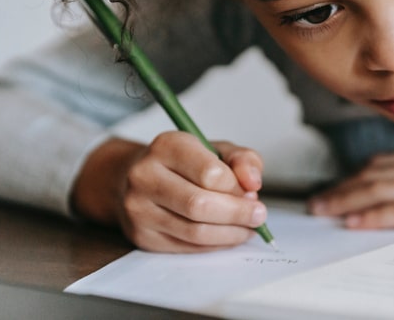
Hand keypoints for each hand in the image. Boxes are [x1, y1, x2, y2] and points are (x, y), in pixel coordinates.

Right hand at [71, 132, 267, 251]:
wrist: (134, 178)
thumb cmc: (183, 162)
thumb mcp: (217, 149)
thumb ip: (243, 160)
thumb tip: (253, 183)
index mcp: (168, 146)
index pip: (210, 173)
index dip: (237, 188)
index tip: (253, 193)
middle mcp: (146, 175)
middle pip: (200, 205)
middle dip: (237, 214)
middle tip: (258, 216)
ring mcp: (139, 208)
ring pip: (194, 231)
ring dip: (230, 234)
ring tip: (247, 228)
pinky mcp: (142, 235)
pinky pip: (186, 247)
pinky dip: (214, 245)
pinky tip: (227, 236)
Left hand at [308, 145, 393, 228]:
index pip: (383, 164)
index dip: (355, 176)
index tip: (336, 185)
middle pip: (373, 176)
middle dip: (342, 189)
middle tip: (316, 201)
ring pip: (380, 190)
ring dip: (347, 200)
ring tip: (323, 210)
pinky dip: (374, 215)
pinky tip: (355, 221)